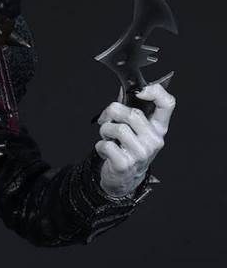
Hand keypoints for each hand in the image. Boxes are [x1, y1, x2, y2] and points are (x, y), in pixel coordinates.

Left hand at [95, 82, 174, 199]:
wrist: (125, 178)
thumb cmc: (129, 149)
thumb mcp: (136, 131)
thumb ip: (132, 110)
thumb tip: (124, 89)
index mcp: (159, 128)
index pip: (167, 104)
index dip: (155, 91)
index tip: (140, 92)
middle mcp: (154, 140)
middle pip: (133, 114)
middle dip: (112, 112)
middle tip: (105, 119)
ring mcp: (141, 154)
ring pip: (118, 128)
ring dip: (105, 130)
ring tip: (106, 136)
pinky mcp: (125, 164)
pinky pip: (106, 145)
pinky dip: (100, 145)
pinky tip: (105, 150)